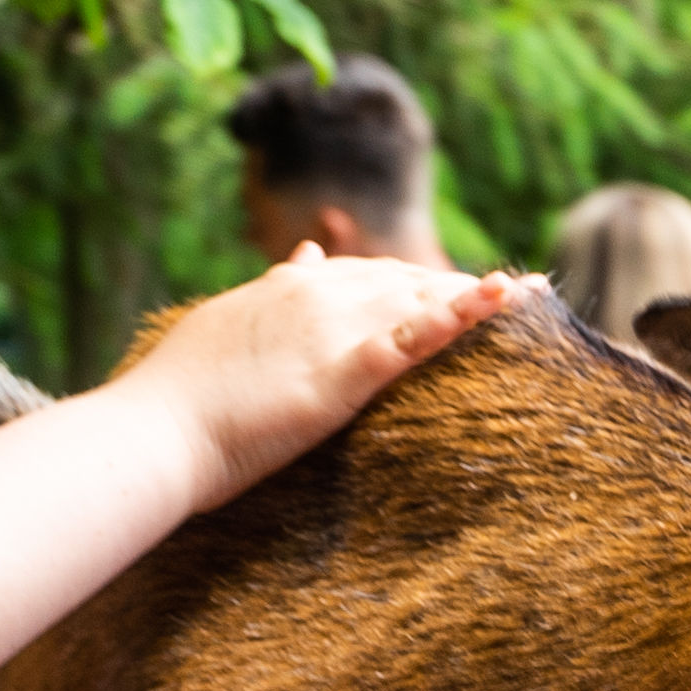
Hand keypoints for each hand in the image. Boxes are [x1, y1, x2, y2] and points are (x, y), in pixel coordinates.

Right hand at [118, 246, 519, 498]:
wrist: (156, 430)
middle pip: (408, 281)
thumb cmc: (180, 397)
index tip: (460, 285)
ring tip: (534, 293)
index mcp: (290, 287)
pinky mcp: (342, 371)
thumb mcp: (230, 328)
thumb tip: (307, 260)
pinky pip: (414, 337)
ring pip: (421, 300)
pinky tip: (503, 301)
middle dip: (463, 285)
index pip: (370, 274)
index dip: (418, 281)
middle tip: (522, 292)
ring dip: (480, 295)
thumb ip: (272, 295)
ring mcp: (331, 327)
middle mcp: (317, 292)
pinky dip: (462, 315)